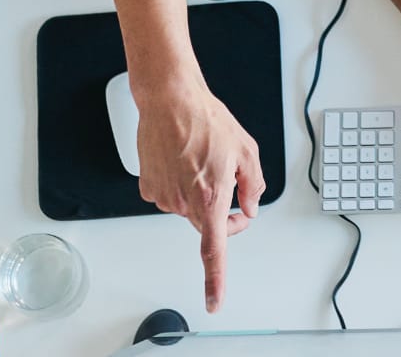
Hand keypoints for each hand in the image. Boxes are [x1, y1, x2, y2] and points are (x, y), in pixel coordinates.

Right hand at [132, 81, 263, 313]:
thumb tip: (248, 208)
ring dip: (199, 193)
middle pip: (206, 225)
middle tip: (232, 185)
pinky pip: (169, 196)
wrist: (170, 99)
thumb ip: (252, 186)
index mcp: (210, 196)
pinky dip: (179, 184)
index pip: (214, 250)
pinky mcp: (148, 186)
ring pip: (188, 209)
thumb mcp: (247, 150)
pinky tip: (182, 160)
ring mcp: (163, 195)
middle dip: (222, 213)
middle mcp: (183, 201)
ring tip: (202, 159)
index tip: (213, 301)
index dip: (215, 280)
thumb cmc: (207, 120)